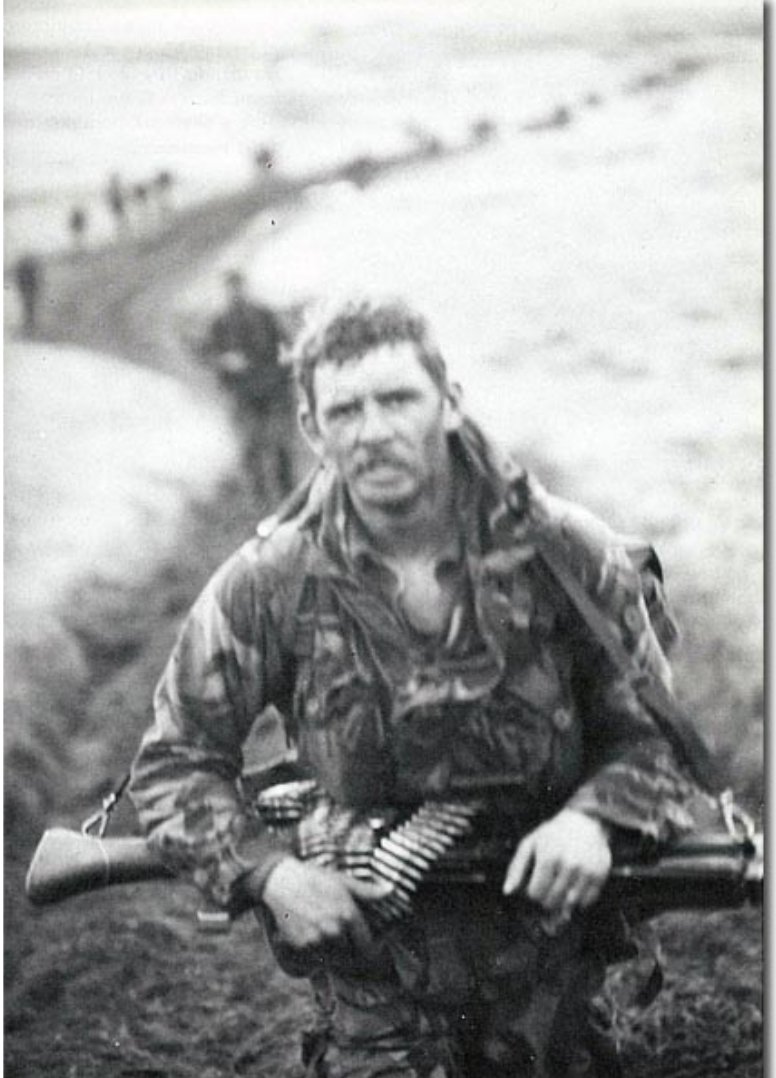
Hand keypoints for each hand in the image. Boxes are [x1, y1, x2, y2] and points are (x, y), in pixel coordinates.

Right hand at [261, 857, 389, 958]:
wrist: (281, 882)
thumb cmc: (315, 878)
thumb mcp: (343, 881)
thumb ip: (368, 891)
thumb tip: (391, 890)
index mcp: (348, 914)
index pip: (368, 946)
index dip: (372, 950)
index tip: (372, 949)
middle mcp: (334, 930)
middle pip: (352, 957)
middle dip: (352, 952)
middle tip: (347, 942)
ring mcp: (316, 940)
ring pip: (334, 960)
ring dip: (335, 954)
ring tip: (329, 936)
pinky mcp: (301, 946)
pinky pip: (316, 959)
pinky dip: (318, 954)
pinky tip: (315, 937)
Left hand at [502, 809, 611, 912]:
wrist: (585, 822)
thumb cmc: (552, 835)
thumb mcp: (530, 844)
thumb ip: (516, 868)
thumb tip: (507, 892)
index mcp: (548, 856)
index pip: (536, 894)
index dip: (533, 892)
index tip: (536, 884)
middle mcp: (568, 864)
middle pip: (552, 901)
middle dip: (547, 898)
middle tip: (549, 885)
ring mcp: (586, 871)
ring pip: (569, 904)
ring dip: (563, 899)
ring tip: (562, 884)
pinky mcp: (600, 875)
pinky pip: (587, 902)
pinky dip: (579, 900)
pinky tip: (575, 885)